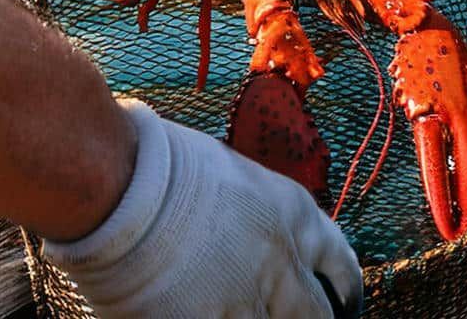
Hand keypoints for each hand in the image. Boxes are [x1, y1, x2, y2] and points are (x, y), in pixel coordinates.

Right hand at [43, 101, 362, 318]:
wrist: (122, 186)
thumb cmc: (163, 163)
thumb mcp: (230, 173)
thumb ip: (253, 209)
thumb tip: (246, 226)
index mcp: (294, 216)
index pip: (342, 266)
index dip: (344, 289)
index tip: (343, 301)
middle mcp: (284, 265)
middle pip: (318, 315)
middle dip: (313, 318)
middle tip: (305, 318)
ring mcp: (250, 304)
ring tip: (240, 311)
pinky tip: (197, 314)